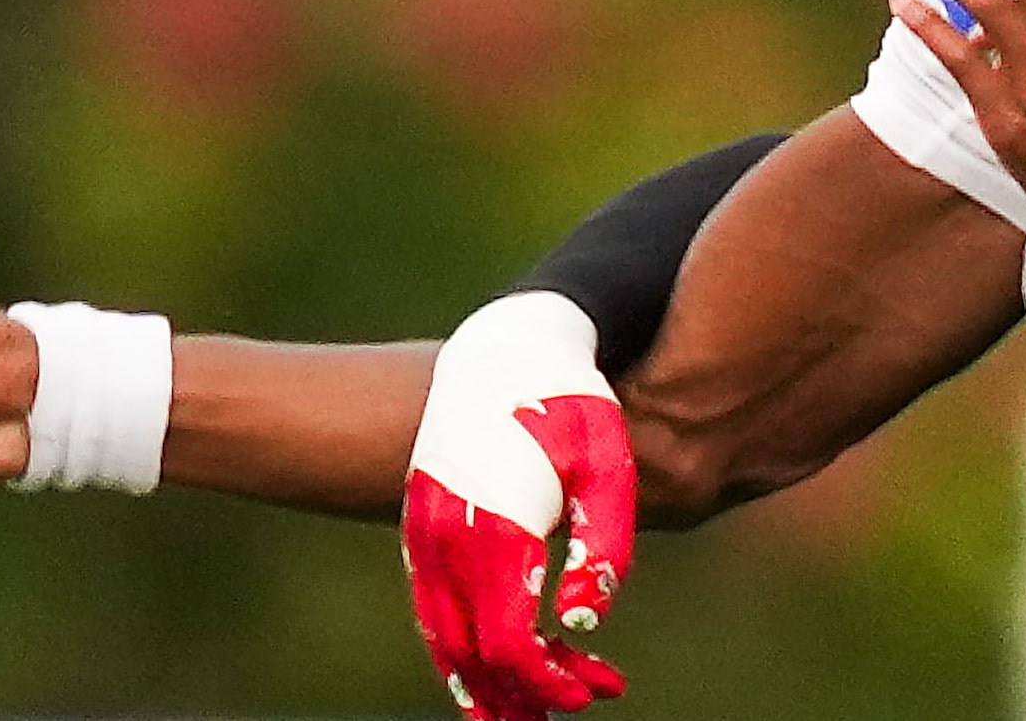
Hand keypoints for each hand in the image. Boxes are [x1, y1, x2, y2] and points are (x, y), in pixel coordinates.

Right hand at [403, 293, 634, 718]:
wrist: (505, 341)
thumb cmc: (570, 397)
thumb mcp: (605, 460)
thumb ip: (603, 541)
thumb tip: (583, 623)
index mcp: (496, 531)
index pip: (509, 644)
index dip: (550, 681)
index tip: (598, 690)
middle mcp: (447, 541)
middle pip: (471, 653)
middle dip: (522, 693)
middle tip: (579, 702)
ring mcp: (425, 533)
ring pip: (444, 635)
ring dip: (487, 678)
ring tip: (530, 708)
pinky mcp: (421, 523)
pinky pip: (432, 605)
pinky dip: (462, 643)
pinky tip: (495, 656)